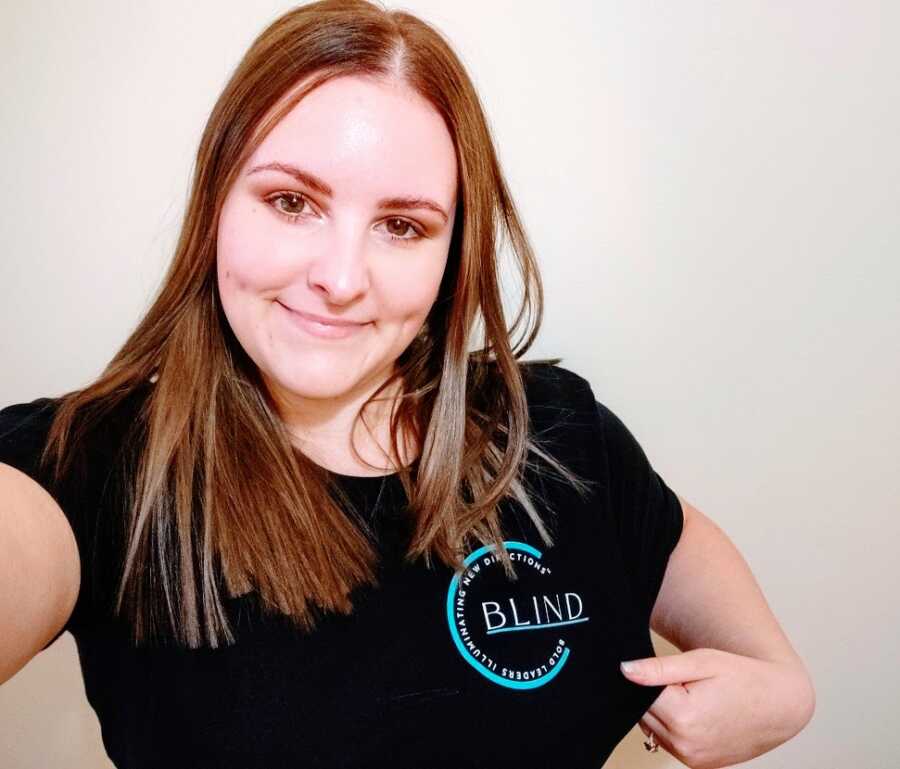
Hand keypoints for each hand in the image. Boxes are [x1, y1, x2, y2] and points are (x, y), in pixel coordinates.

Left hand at [620, 648, 814, 768]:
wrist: (780, 705)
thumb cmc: (743, 676)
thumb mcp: (701, 661)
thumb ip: (660, 669)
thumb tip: (624, 670)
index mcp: (683, 717)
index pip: (639, 693)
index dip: (649, 677)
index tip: (669, 670)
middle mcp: (685, 744)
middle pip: (642, 712)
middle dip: (653, 695)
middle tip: (683, 682)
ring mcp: (691, 758)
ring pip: (652, 727)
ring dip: (661, 711)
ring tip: (692, 695)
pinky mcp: (697, 764)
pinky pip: (667, 741)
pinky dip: (672, 725)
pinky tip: (693, 711)